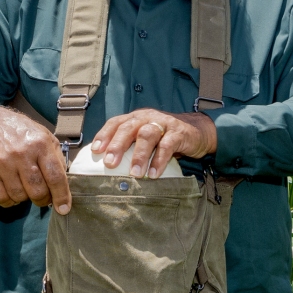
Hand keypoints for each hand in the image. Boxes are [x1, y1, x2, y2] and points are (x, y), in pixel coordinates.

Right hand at [0, 106, 71, 212]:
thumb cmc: (23, 134)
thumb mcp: (46, 138)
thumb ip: (57, 160)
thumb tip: (64, 187)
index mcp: (40, 144)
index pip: (55, 177)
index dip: (61, 196)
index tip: (64, 209)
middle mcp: (21, 153)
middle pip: (37, 191)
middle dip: (42, 199)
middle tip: (42, 196)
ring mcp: (2, 163)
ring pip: (19, 196)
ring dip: (24, 198)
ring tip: (24, 187)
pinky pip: (0, 198)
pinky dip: (8, 201)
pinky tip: (11, 191)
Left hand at [91, 109, 217, 177]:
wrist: (198, 130)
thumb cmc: (165, 137)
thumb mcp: (145, 137)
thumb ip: (130, 146)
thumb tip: (106, 167)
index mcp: (135, 118)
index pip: (116, 122)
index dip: (104, 134)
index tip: (95, 150)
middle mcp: (147, 118)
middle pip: (129, 127)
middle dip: (117, 145)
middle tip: (110, 163)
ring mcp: (163, 124)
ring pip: (147, 135)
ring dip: (140, 155)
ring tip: (135, 173)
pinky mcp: (179, 133)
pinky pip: (167, 145)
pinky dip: (159, 160)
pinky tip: (154, 174)